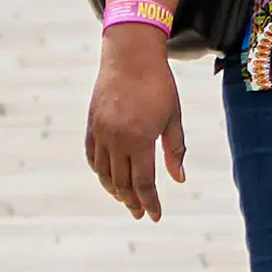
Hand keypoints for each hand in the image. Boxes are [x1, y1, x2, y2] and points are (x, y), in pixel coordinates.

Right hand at [84, 25, 182, 219]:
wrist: (130, 55)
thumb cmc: (158, 84)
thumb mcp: (173, 117)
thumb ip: (175, 150)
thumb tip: (179, 179)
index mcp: (139, 140)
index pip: (144, 184)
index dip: (150, 203)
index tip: (155, 216)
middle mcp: (116, 140)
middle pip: (122, 183)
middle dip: (133, 202)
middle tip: (141, 214)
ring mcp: (101, 132)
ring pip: (104, 173)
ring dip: (115, 190)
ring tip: (125, 199)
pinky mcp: (92, 124)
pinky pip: (92, 156)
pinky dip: (99, 171)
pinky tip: (108, 177)